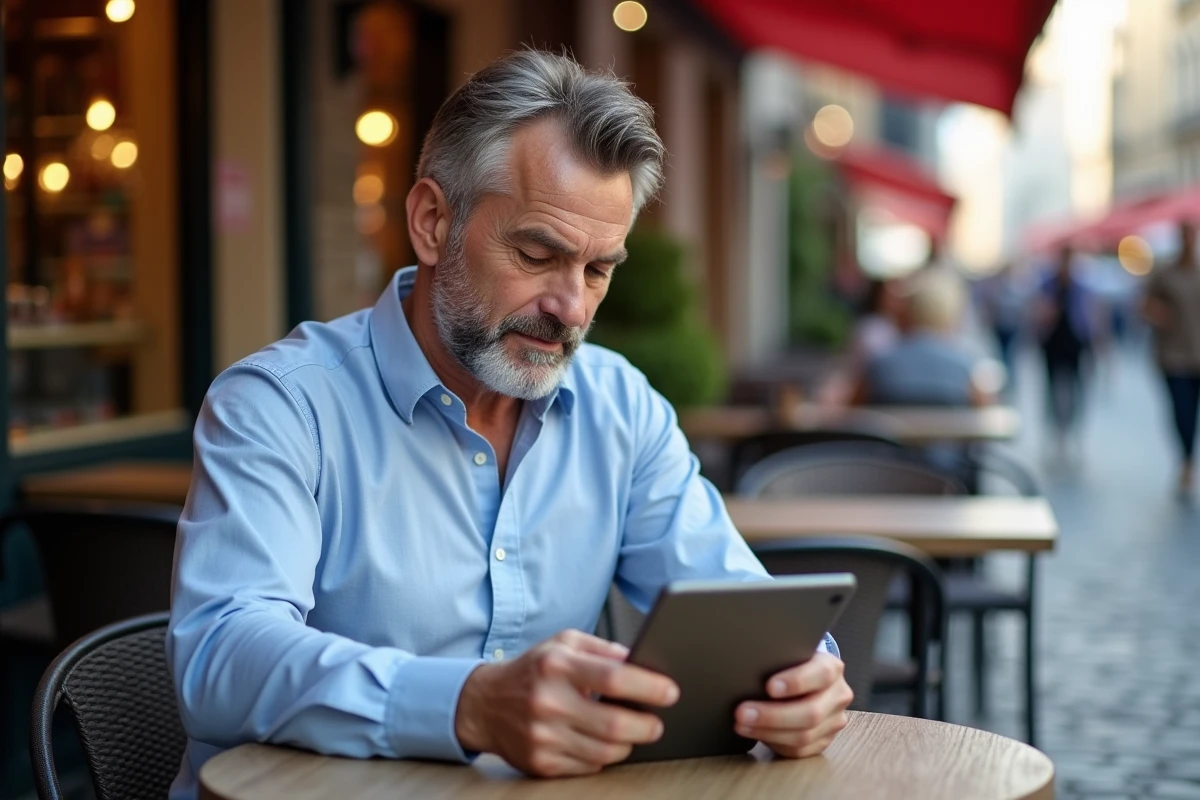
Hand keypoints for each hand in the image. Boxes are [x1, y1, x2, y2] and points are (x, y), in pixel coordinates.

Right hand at [454, 630, 679, 776]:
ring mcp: (543, 736)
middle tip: (657, 722)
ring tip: (633, 732)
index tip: (670, 691)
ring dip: (628, 744)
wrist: (484, 704)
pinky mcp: (540, 763)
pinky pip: (588, 767)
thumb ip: (603, 649)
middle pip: (615, 724)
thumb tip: (641, 661)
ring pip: (605, 752)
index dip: (648, 686)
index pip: (613, 677)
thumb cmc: (533, 669)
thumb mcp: (563, 643)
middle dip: (647, 726)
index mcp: (557, 665)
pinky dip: (603, 757)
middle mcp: (548, 701)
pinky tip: (603, 743)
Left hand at [733, 652, 852, 758]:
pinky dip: (774, 742)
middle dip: (773, 715)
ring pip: (804, 736)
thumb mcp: (789, 654)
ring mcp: (834, 721)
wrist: (807, 679)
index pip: (821, 674)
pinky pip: (799, 750)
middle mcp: (838, 695)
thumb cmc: (791, 664)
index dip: (796, 682)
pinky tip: (755, 733)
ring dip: (768, 732)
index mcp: (832, 668)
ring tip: (742, 725)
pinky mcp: (825, 741)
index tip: (769, 687)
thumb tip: (746, 674)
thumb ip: (778, 661)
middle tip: (742, 712)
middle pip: (811, 712)